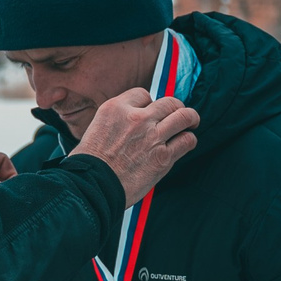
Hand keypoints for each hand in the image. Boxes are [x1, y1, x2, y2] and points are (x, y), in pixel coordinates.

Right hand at [76, 90, 198, 201]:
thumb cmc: (89, 164)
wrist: (91, 186)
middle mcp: (136, 118)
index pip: (143, 94)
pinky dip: (189, 140)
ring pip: (184, 117)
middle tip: (178, 113)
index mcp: (116, 109)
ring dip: (190, 119)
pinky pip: (186, 141)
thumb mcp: (95, 129)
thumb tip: (128, 125)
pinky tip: (185, 143)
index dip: (149, 103)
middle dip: (176, 107)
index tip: (150, 112)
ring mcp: (152, 137)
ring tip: (191, 122)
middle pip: (168, 102)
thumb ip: (115, 122)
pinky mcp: (163, 157)